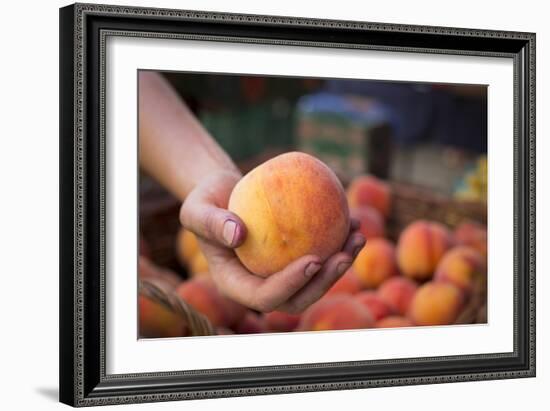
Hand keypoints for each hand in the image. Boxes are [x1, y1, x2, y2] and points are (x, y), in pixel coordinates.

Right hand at [179, 169, 364, 313]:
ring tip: (358, 235)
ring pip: (315, 280)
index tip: (313, 259)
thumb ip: (211, 222)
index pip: (264, 297)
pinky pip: (320, 253)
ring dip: (341, 263)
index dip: (290, 286)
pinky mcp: (294, 256)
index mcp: (236, 283)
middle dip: (325, 283)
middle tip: (344, 255)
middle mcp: (260, 284)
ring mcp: (279, 273)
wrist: (223, 192)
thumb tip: (238, 234)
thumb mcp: (197, 207)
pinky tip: (354, 218)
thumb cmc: (206, 199)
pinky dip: (339, 240)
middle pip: (297, 299)